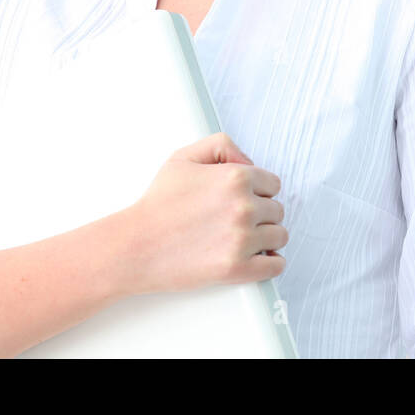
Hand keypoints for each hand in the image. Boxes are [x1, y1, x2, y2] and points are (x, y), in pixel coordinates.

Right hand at [121, 132, 286, 295]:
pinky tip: (257, 258)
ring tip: (244, 239)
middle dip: (261, 214)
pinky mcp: (237, 268)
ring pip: (280, 236)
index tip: (245, 200)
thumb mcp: (184, 157)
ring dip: (266, 237)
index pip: (273, 184)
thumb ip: (221, 146)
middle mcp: (243, 207)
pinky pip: (275, 266)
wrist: (134, 246)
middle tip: (237, 221)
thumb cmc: (157, 205)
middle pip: (277, 210)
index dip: (259, 192)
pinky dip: (271, 263)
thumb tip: (249, 162)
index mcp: (235, 178)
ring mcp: (242, 239)